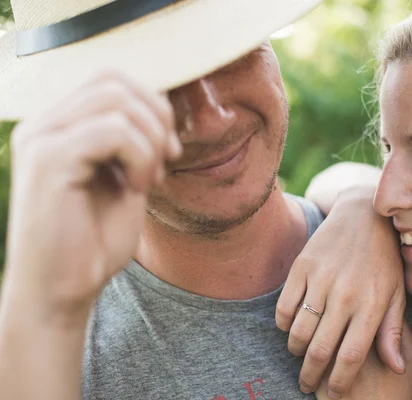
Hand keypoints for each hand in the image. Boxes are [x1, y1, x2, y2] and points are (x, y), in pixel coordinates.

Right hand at [2, 70, 181, 323]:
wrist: (62, 291)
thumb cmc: (93, 240)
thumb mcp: (122, 178)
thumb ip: (133, 141)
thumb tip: (160, 107)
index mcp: (57, 126)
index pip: (110, 79)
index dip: (152, 105)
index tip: (169, 150)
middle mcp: (42, 125)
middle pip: (113, 80)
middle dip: (156, 117)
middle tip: (166, 161)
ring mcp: (41, 139)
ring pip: (116, 100)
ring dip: (150, 139)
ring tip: (149, 179)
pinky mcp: (48, 160)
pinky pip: (113, 131)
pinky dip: (140, 157)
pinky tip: (137, 189)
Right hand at [276, 186, 405, 398]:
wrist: (363, 216)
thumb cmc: (385, 259)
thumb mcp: (397, 294)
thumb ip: (392, 331)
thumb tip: (395, 367)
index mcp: (372, 304)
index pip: (350, 356)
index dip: (339, 381)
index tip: (334, 393)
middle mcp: (345, 294)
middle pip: (320, 349)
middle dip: (311, 375)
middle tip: (308, 384)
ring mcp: (321, 279)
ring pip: (298, 331)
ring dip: (295, 351)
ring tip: (300, 355)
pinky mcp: (302, 266)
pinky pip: (284, 306)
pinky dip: (284, 324)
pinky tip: (291, 328)